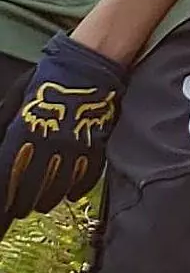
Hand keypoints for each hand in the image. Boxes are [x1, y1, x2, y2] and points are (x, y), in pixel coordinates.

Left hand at [0, 33, 127, 219]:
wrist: (91, 64)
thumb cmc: (52, 78)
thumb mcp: (18, 99)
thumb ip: (6, 123)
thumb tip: (1, 145)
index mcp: (25, 132)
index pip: (9, 175)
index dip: (6, 194)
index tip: (5, 205)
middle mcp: (49, 144)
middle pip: (32, 187)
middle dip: (24, 201)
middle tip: (20, 208)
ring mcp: (74, 146)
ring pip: (58, 187)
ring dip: (48, 199)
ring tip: (42, 204)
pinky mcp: (97, 145)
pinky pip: (86, 176)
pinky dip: (77, 189)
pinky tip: (69, 194)